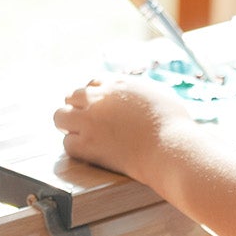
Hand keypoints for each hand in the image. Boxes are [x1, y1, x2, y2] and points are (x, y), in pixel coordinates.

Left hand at [54, 75, 194, 181]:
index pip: (92, 84)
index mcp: (118, 83)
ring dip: (69, 126)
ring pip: (60, 117)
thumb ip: (140, 92)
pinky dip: (76, 149)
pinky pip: (67, 143)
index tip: (98, 109)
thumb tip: (138, 95)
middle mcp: (100, 97)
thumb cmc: (174, 125)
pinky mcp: (87, 143)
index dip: (93, 98)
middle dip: (77, 110)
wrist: (171, 147)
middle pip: (71, 97)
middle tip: (87, 125)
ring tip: (82, 138)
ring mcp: (90, 120)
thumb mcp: (159, 94)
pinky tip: (89, 153)